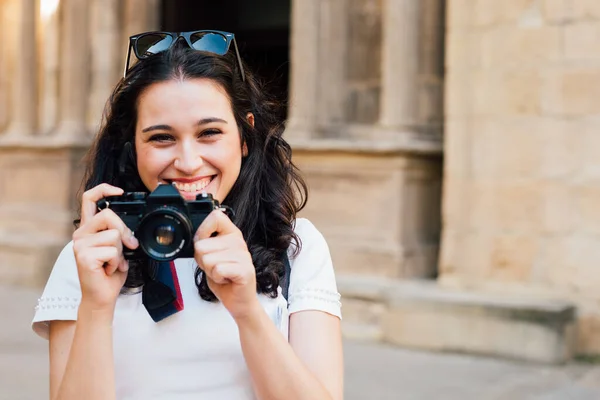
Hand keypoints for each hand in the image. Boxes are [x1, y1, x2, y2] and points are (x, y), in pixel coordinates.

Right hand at [72, 183, 138, 310]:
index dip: (104, 190)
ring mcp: (80, 245)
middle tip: (128, 247)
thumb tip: (130, 231)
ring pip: (114, 235)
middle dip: (124, 231)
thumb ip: (120, 234)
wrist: (102, 296)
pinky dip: (117, 262)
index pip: (89, 199)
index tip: (119, 191)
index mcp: (88, 229)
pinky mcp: (83, 256)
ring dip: (120, 252)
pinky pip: (112, 251)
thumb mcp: (118, 249)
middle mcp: (80, 234)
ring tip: (113, 262)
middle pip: (108, 215)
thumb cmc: (109, 273)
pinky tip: (108, 269)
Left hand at [194, 210, 259, 319]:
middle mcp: (238, 241)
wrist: (239, 300)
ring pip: (207, 259)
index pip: (216, 216)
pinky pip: (217, 270)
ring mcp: (243, 255)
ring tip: (221, 274)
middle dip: (202, 261)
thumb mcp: (211, 256)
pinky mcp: (244, 270)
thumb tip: (195, 238)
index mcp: (231, 233)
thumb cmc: (224, 277)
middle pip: (202, 245)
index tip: (204, 243)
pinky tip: (226, 279)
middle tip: (215, 267)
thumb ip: (204, 244)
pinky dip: (217, 278)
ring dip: (210, 271)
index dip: (202, 230)